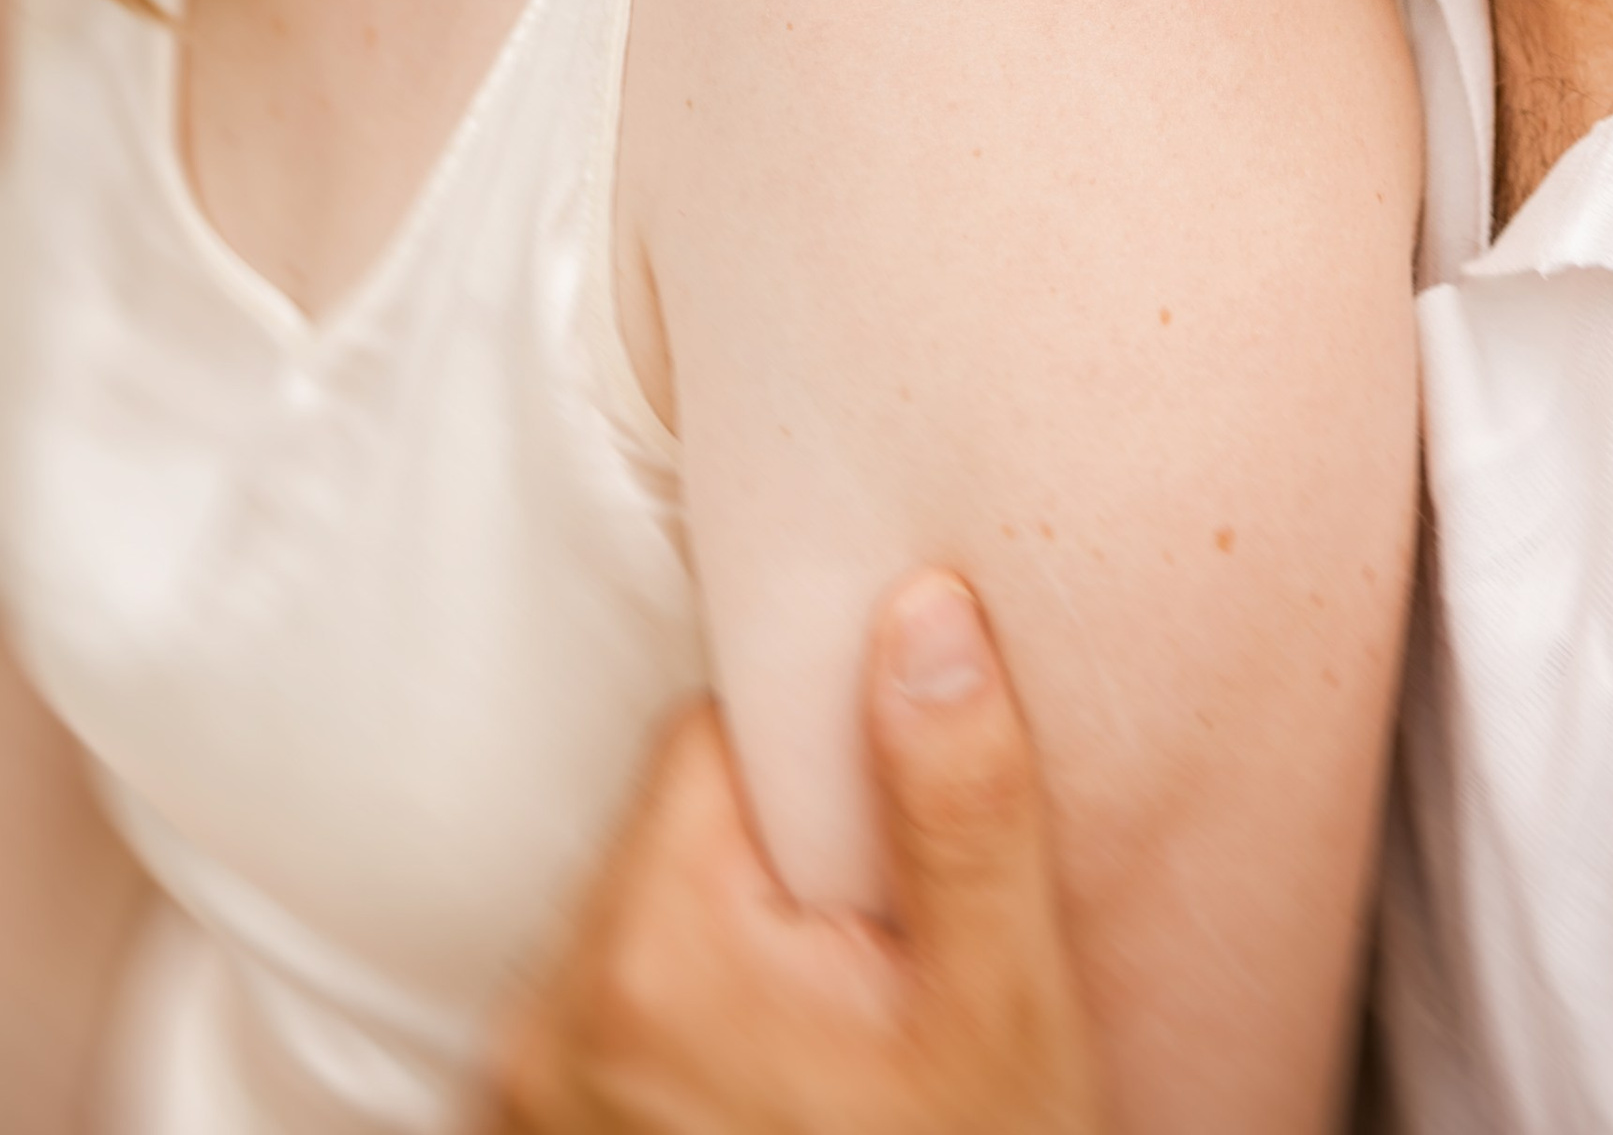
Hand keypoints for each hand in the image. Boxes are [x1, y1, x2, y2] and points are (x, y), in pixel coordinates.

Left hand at [485, 574, 1113, 1134]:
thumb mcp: (1001, 998)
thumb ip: (955, 796)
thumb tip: (918, 611)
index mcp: (650, 957)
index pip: (709, 739)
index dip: (815, 770)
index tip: (881, 863)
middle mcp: (549, 1026)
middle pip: (666, 830)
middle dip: (768, 864)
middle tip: (869, 965)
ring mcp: (527, 1103)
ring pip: (637, 917)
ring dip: (724, 944)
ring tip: (824, 1045)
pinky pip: (606, 1014)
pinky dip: (678, 1026)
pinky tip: (770, 1092)